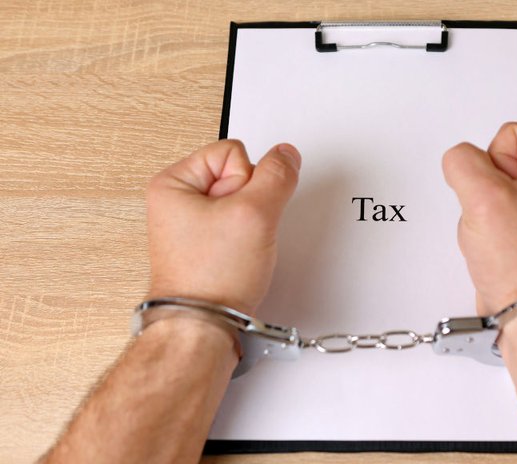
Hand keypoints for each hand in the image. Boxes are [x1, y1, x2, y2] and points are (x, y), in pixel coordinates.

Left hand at [146, 140, 300, 315]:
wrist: (204, 328)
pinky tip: (241, 258)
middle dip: (253, 204)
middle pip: (240, 176)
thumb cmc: (211, 279)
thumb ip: (277, 175)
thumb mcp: (254, 214)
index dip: (249, 182)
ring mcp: (193, 225)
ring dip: (254, 224)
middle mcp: (178, 201)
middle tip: (239, 235)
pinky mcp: (207, 245)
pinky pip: (242, 226)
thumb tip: (286, 153)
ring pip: (245, 203)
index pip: (233, 152)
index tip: (238, 215)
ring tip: (239, 250)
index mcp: (172, 183)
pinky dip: (250, 241)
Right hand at [442, 122, 516, 315]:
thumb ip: (463, 162)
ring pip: (490, 194)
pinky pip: (492, 219)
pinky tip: (494, 251)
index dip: (492, 163)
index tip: (500, 196)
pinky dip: (485, 234)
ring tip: (497, 239)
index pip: (510, 135)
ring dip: (482, 216)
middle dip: (484, 193)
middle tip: (498, 220)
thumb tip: (458, 158)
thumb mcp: (484, 198)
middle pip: (498, 164)